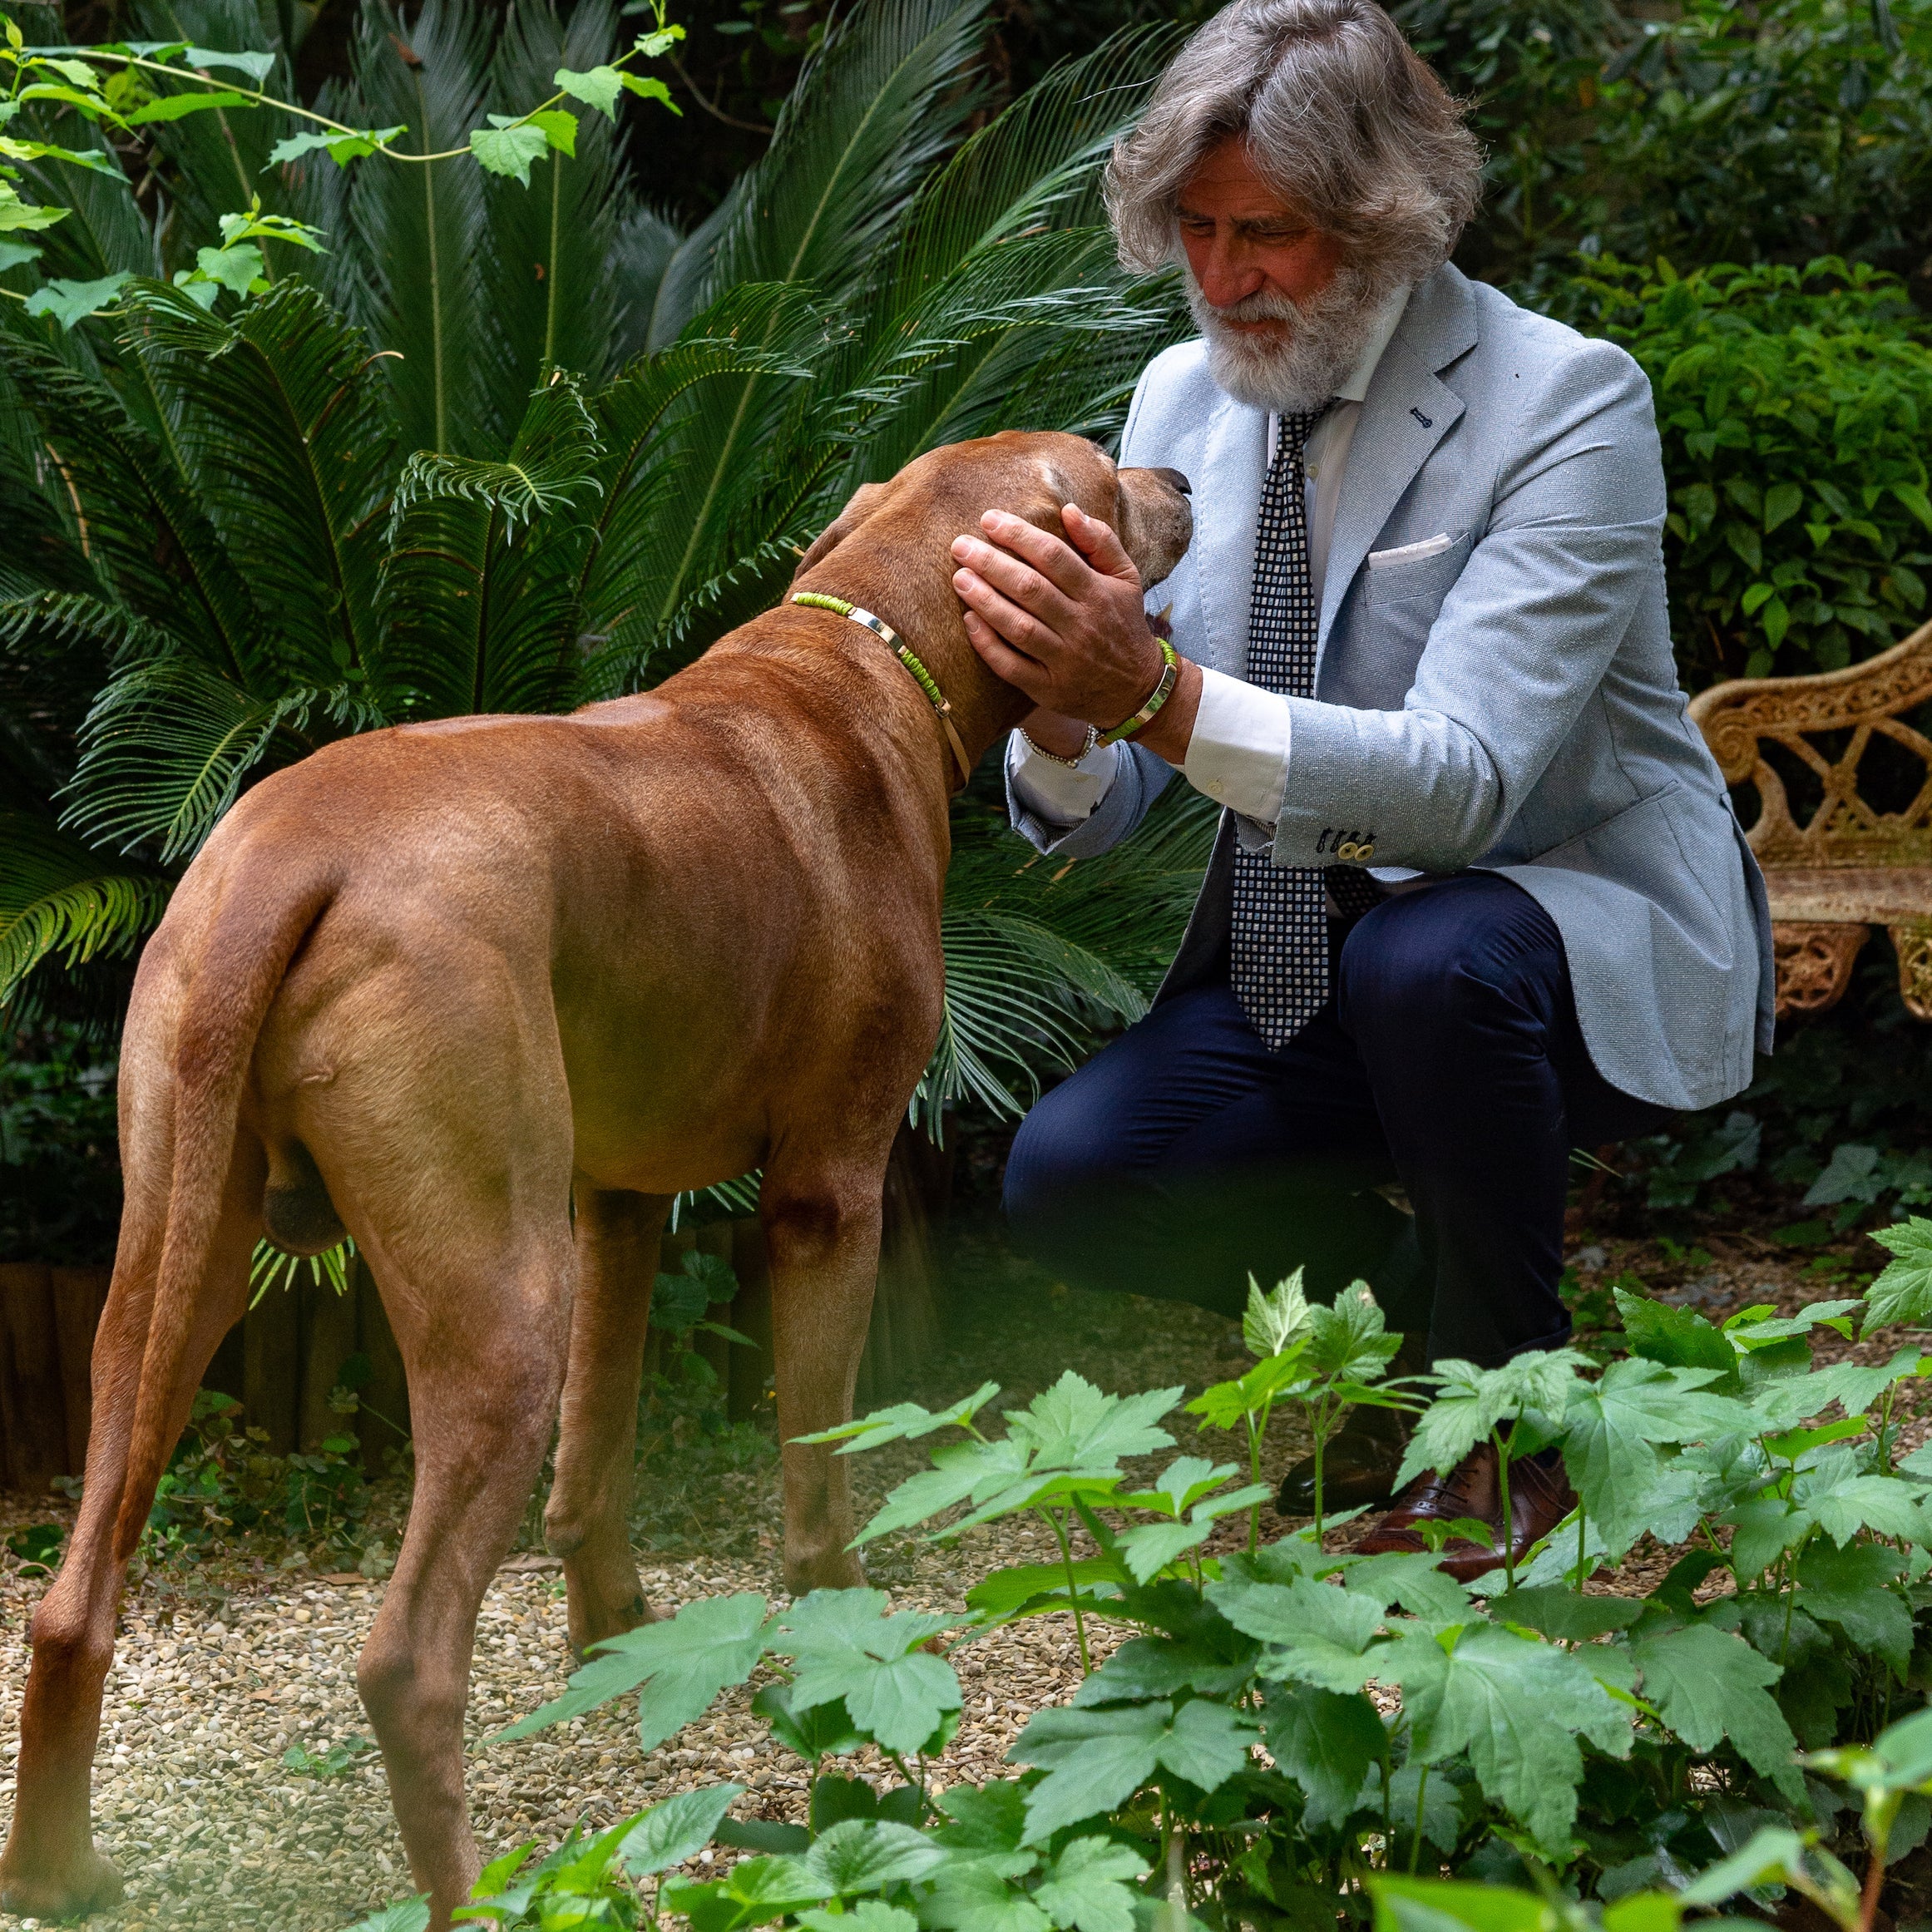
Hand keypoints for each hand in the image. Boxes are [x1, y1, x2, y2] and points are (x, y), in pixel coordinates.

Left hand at [952, 505, 1200, 763]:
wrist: (1135, 688)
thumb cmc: (1123, 623)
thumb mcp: (1126, 579)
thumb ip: (1101, 542)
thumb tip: (1069, 509)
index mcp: (1097, 594)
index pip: (1054, 556)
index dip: (1019, 536)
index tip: (989, 520)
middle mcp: (1081, 626)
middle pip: (1030, 589)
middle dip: (992, 564)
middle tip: (961, 546)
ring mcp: (1064, 660)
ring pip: (1018, 627)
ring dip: (985, 601)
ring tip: (959, 578)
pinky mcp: (1048, 688)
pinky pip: (1012, 667)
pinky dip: (988, 644)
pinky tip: (969, 621)